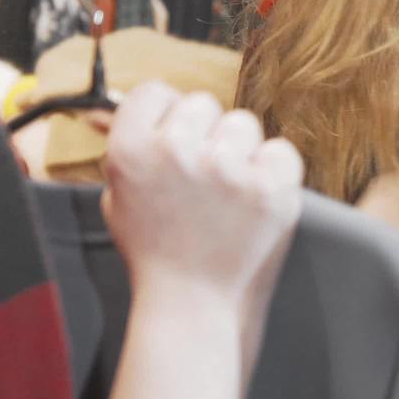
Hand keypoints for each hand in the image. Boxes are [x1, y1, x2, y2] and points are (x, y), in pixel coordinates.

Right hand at [97, 84, 301, 398]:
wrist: (192, 306)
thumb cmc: (154, 254)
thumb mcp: (118, 198)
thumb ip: (129, 148)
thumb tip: (135, 106)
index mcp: (130, 151)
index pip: (154, 91)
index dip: (166, 113)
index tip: (175, 136)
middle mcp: (177, 152)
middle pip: (202, 104)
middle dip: (204, 134)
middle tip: (202, 177)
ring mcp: (227, 169)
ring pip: (243, 124)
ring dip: (239, 152)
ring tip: (227, 194)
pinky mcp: (270, 189)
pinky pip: (280, 151)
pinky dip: (274, 173)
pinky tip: (255, 201)